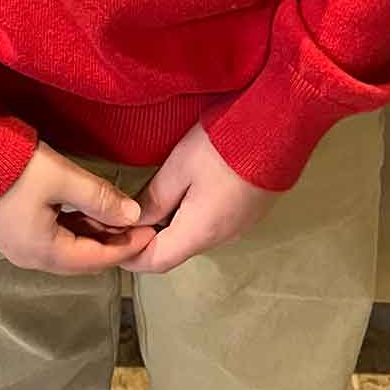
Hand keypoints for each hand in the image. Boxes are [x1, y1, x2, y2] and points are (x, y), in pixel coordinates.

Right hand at [0, 140, 156, 275]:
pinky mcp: (13, 229)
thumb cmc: (14, 168)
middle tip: (139, 226)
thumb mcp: (61, 178)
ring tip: (120, 216)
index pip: (95, 259)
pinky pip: (53, 236)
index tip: (152, 234)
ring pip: (67, 247)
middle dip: (111, 243)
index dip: (126, 248)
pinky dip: (76, 226)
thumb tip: (134, 215)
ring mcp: (19, 244)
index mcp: (43, 252)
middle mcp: (30, 257)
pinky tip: (89, 210)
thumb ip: (100, 198)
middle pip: (80, 258)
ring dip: (93, 234)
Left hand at [129, 122, 278, 275]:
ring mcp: (240, 226)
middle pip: (177, 249)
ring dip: (172, 225)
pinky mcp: (250, 211)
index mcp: (201, 232)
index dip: (131, 256)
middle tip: (126, 216)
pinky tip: (185, 191)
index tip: (112, 241)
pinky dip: (192, 216)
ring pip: (196, 235)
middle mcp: (222, 237)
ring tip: (153, 200)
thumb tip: (134, 222)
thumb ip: (154, 198)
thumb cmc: (223, 146)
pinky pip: (214, 223)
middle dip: (150, 237)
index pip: (158, 261)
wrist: (277, 128)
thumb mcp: (179, 167)